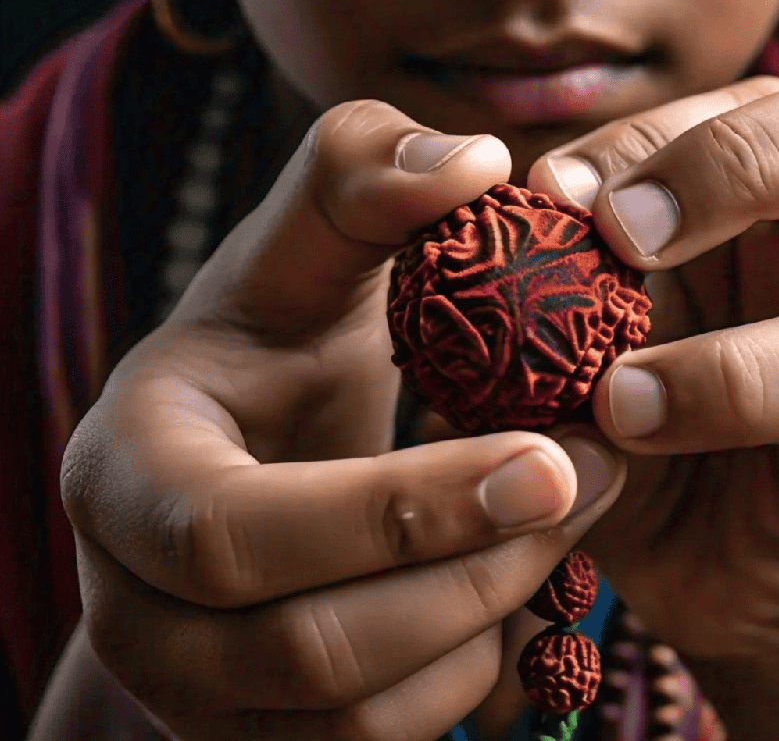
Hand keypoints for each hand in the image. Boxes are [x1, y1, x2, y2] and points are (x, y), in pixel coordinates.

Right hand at [60, 101, 625, 740]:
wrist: (249, 447)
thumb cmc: (277, 341)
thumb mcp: (304, 250)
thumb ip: (367, 178)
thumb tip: (479, 161)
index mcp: (126, 476)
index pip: (235, 535)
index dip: (399, 510)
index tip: (550, 458)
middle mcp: (133, 606)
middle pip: (305, 645)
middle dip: (470, 570)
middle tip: (585, 486)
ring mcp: (188, 690)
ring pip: (352, 720)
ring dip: (481, 624)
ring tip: (557, 526)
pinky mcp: (255, 736)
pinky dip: (462, 678)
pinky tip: (498, 584)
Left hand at [529, 74, 778, 658]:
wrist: (722, 576)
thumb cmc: (641, 440)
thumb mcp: (582, 347)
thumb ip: (540, 281)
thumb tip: (454, 218)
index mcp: (766, 200)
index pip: (729, 107)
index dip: (633, 135)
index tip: (541, 197)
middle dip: (710, 145)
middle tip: (607, 226)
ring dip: (726, 210)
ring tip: (616, 321)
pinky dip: (723, 380)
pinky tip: (630, 416)